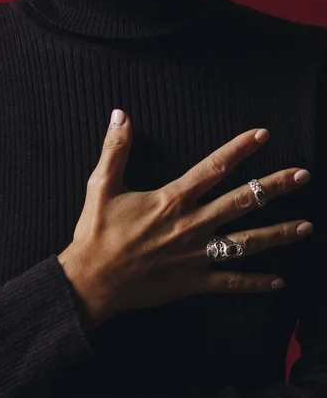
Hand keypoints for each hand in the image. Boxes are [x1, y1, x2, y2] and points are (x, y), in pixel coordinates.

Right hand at [59, 109, 311, 326]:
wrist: (92, 281)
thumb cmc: (96, 234)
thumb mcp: (101, 186)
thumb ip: (115, 149)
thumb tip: (120, 114)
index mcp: (172, 200)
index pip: (214, 167)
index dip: (240, 149)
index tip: (263, 135)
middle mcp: (192, 225)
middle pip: (242, 202)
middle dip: (274, 187)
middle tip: (303, 176)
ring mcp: (196, 255)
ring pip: (246, 242)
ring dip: (278, 233)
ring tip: (306, 226)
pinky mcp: (194, 282)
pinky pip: (230, 282)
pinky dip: (255, 283)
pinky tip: (279, 282)